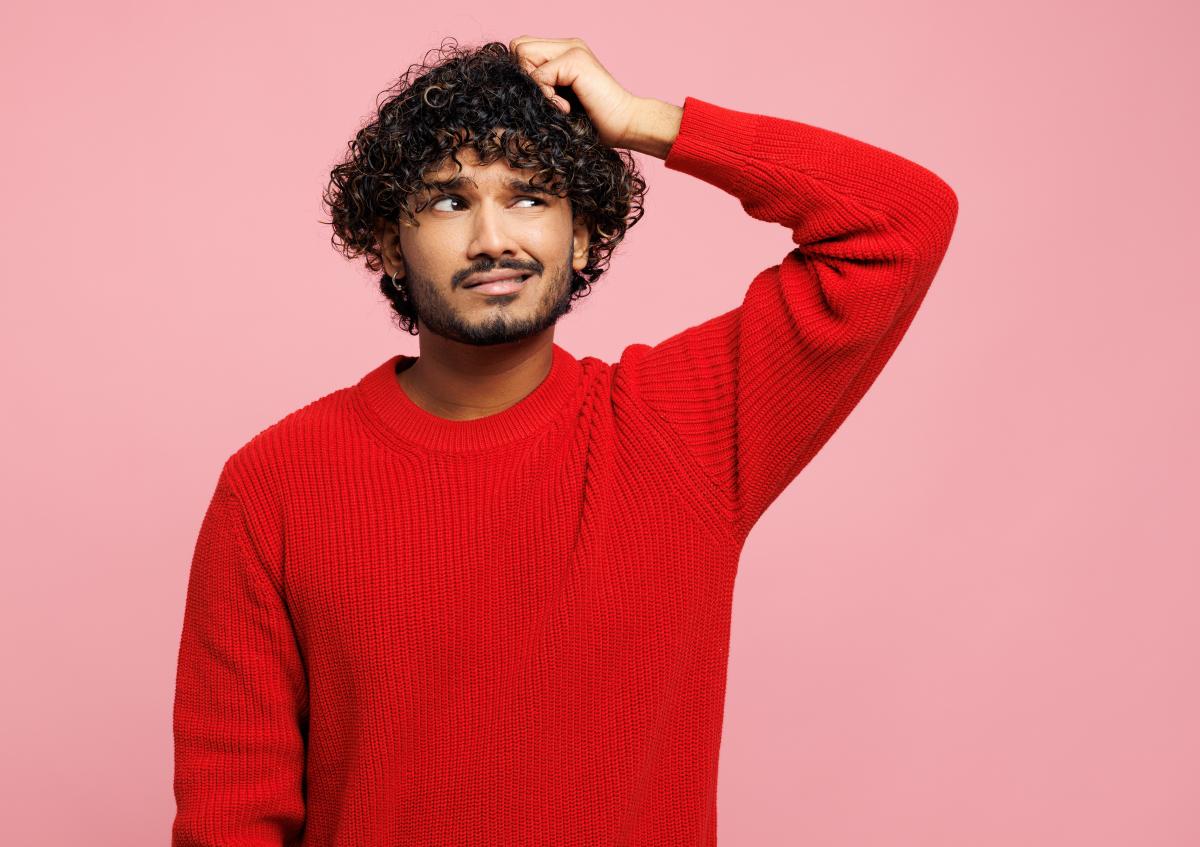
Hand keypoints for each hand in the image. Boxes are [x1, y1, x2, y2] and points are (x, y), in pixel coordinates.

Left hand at [509, 36, 642, 148]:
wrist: (626, 125)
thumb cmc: (595, 122)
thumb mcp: (559, 102)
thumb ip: (540, 87)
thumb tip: (510, 87)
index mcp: (564, 52)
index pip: (522, 48)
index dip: (524, 74)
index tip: (544, 98)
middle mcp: (568, 45)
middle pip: (518, 47)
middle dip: (525, 77)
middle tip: (548, 99)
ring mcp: (572, 49)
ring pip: (523, 55)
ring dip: (535, 86)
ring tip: (558, 104)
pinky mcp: (575, 60)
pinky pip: (538, 76)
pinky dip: (547, 97)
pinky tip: (566, 108)